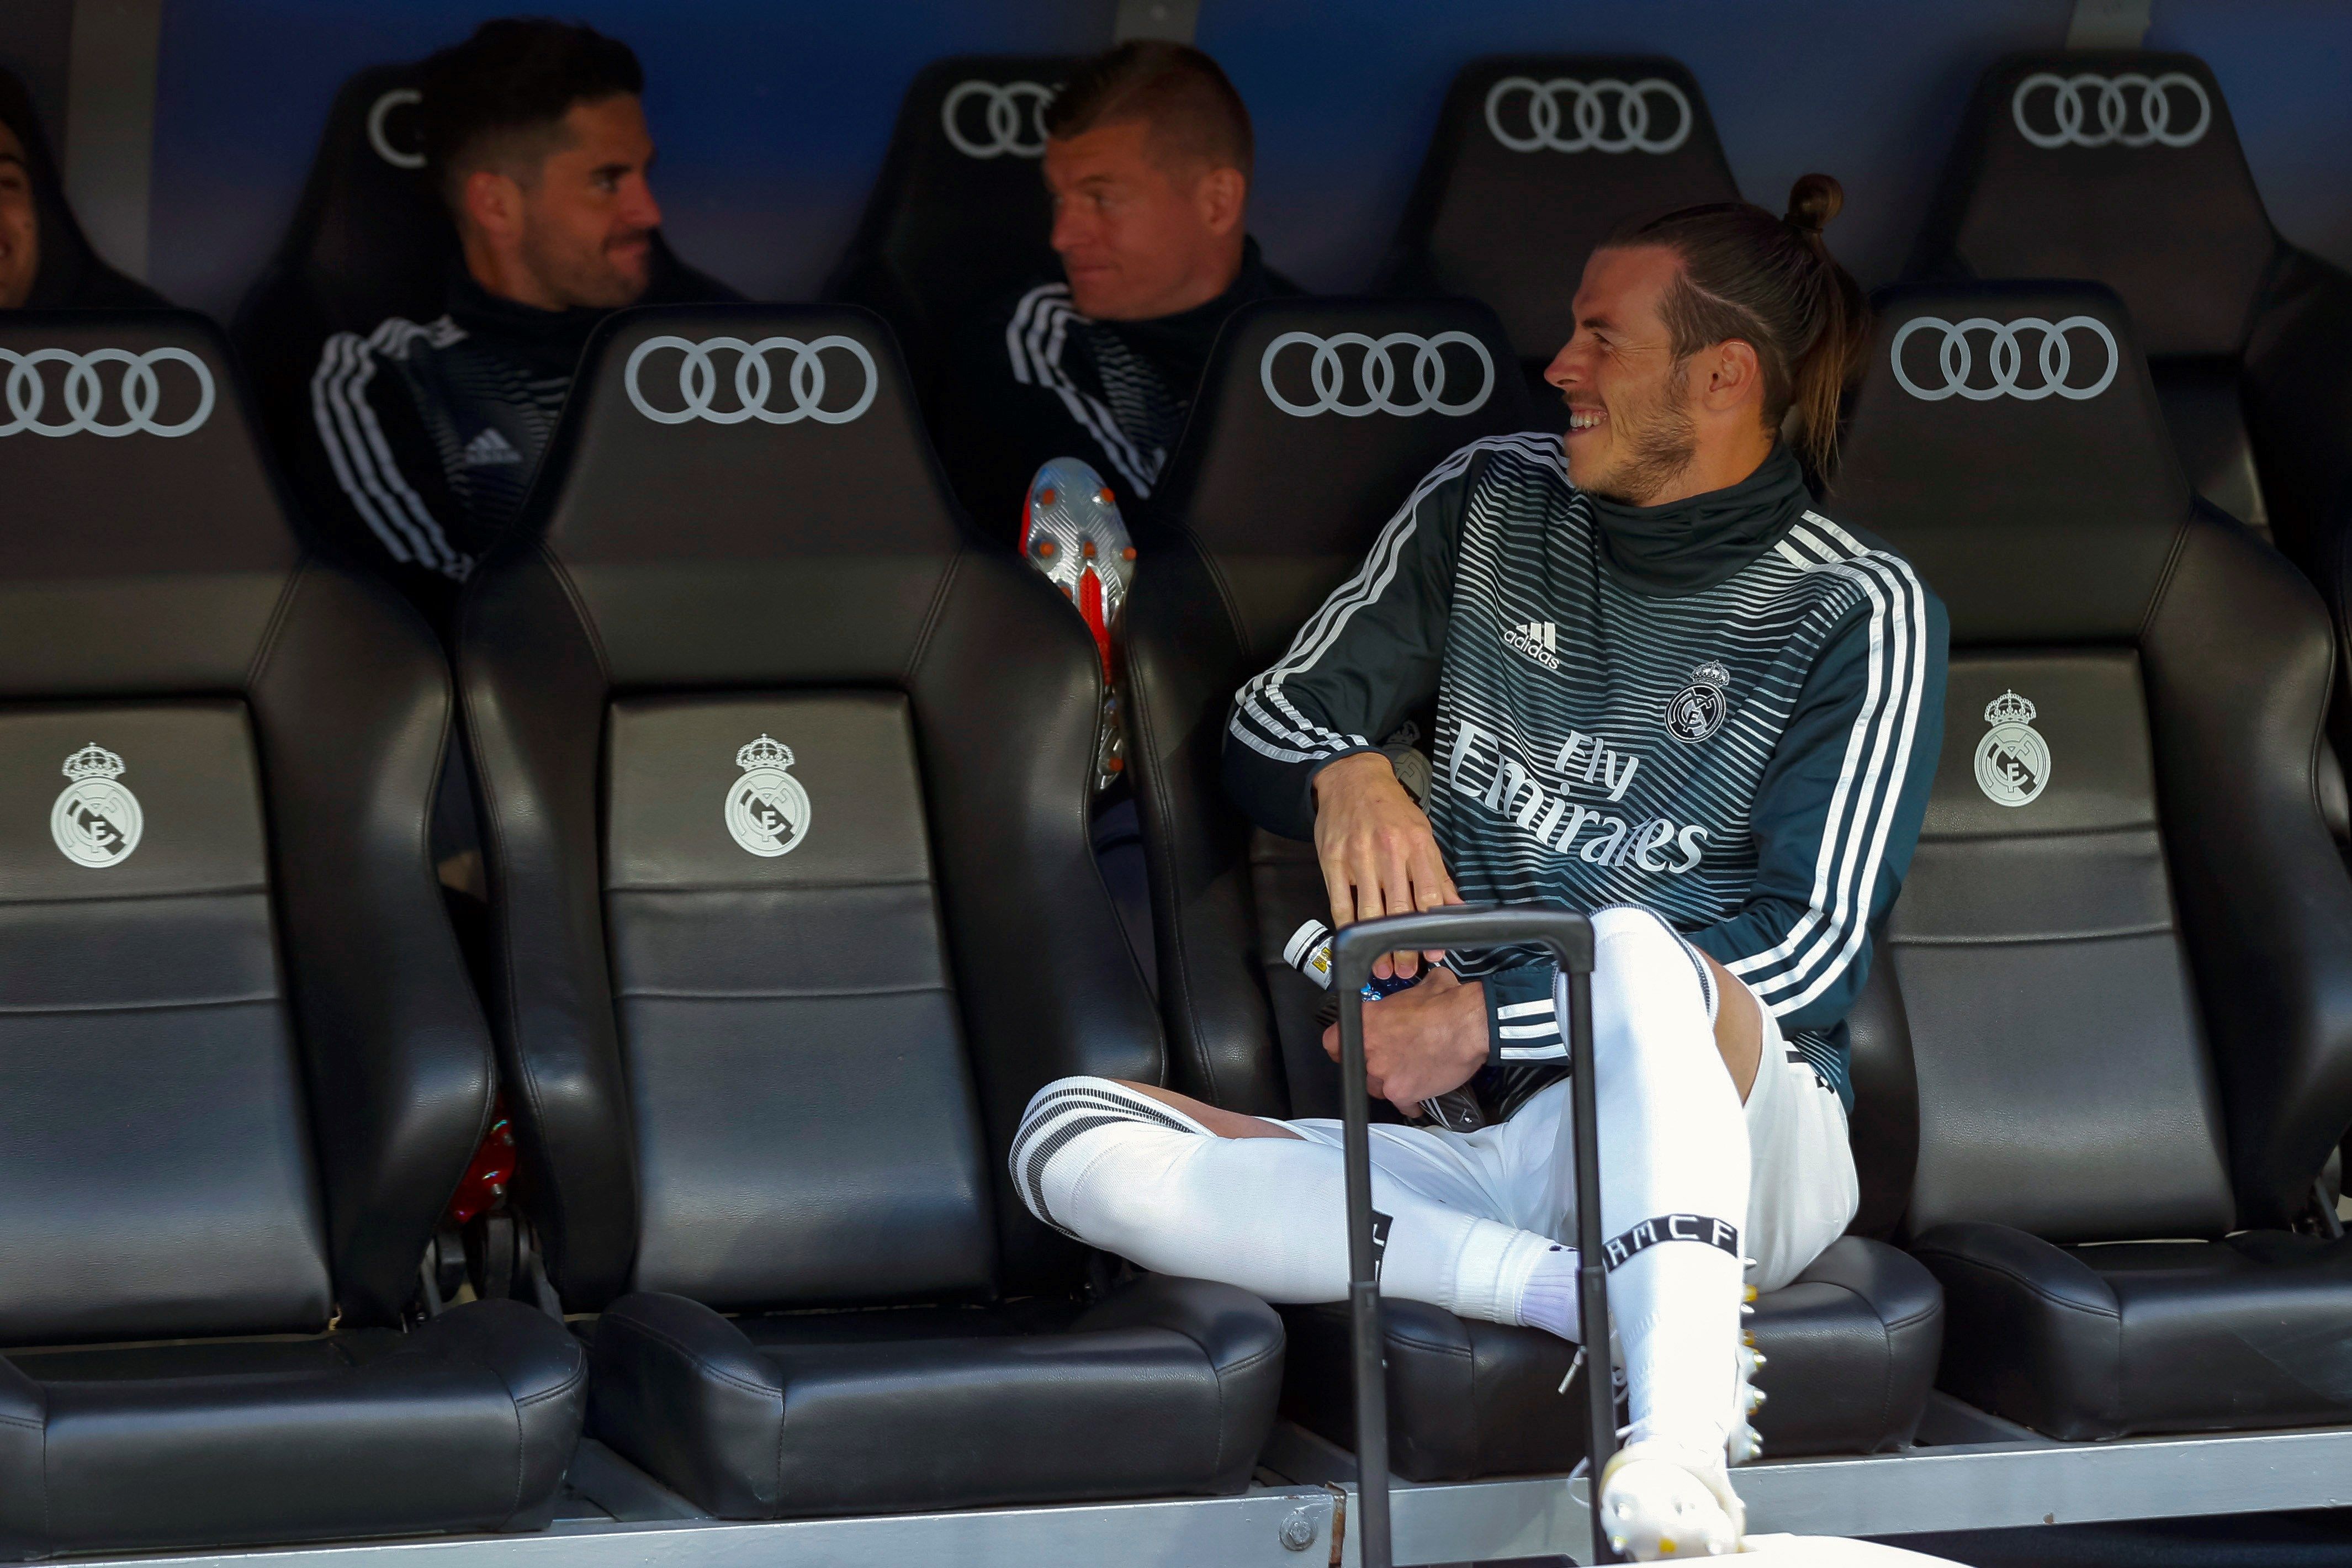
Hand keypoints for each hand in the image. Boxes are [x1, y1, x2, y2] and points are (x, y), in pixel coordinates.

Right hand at [1312, 751, 1461, 978]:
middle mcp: (1388, 851)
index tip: (1435, 952)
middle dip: (1404, 946)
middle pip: (1399, 909)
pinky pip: (1340, 903)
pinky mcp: (1332, 862)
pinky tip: (1354, 945)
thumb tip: (1457, 908)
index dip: (1433, 929)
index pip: (1429, 895)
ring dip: (1376, 945)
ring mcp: (1358, 857)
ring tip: (1382, 967)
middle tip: (1407, 970)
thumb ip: (1438, 873)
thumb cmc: (1390, 809)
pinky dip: (1347, 928)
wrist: (1352, 779)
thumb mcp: (1423, 833)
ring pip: (1369, 911)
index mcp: (1416, 845)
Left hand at [1322, 969, 1487, 1114]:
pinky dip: (1411, 1102)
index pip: (1333, 1042)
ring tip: (1408, 1075)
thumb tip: (1421, 989)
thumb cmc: (1448, 1005)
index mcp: (1368, 1020)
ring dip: (1391, 1084)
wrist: (1469, 1027)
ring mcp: (1384, 1074)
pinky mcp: (1402, 1092)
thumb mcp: (1425, 986)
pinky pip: (1402, 1104)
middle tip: (1394, 1060)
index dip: (1343, 1048)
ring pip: (1378, 1089)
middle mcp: (1370, 1049)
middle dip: (1375, 1067)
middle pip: (1359, 1069)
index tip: (1351, 1051)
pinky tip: (1419, 1095)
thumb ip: (1411, 993)